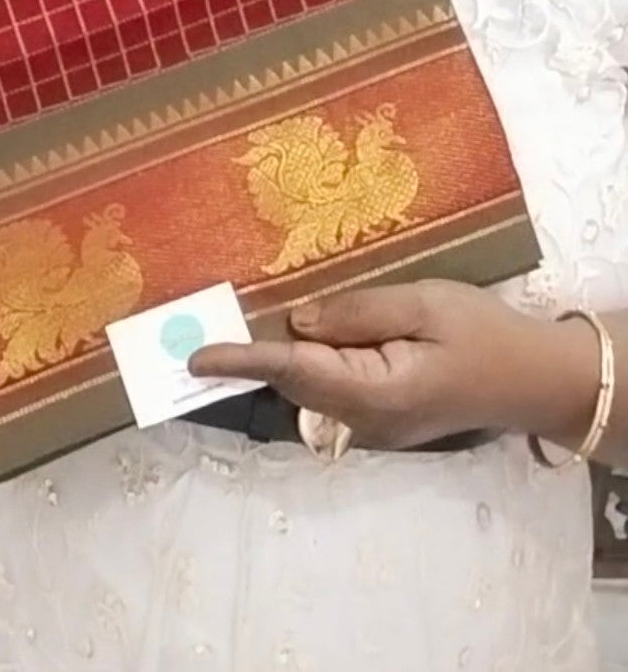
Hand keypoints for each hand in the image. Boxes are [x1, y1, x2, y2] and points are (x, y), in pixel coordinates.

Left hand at [189, 280, 597, 450]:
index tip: (195, 359)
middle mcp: (364, 419)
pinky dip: (314, 359)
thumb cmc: (484, 335)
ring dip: (284, 354)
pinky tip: (310, 329)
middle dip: (253, 354)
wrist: (533, 379)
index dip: (241, 361)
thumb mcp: (425, 305)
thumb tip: (297, 321)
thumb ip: (357, 312)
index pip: (294, 372)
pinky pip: (335, 385)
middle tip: (207, 322)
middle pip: (296, 381)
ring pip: (313, 383)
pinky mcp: (382, 414)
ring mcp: (372, 423)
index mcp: (374, 392)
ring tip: (248, 317)